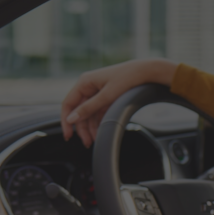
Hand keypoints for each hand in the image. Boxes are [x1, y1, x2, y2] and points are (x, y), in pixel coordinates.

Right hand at [61, 59, 178, 146]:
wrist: (146, 72)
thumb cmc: (127, 78)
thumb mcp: (107, 96)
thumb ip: (88, 108)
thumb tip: (71, 119)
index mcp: (84, 82)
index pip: (68, 104)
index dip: (66, 120)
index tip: (68, 135)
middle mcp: (88, 86)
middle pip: (79, 111)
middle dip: (82, 128)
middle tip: (87, 142)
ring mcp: (97, 91)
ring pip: (89, 113)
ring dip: (91, 127)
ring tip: (94, 140)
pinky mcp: (106, 96)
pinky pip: (98, 111)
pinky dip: (99, 122)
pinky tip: (100, 132)